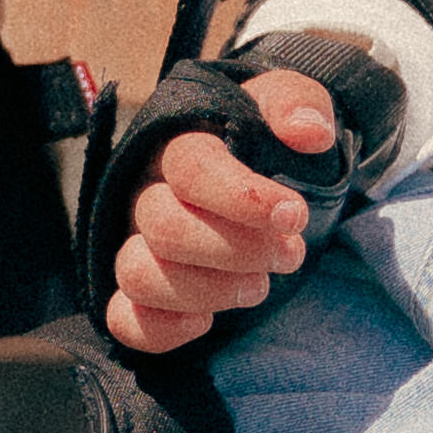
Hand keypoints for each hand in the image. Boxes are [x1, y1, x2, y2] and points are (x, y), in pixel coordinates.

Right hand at [98, 72, 345, 352]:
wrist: (261, 176)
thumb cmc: (267, 140)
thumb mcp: (289, 106)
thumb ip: (298, 103)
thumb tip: (308, 133)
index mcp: (180, 145)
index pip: (189, 168)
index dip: (242, 197)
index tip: (293, 213)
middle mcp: (148, 195)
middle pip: (164, 227)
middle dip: (238, 249)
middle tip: (290, 254)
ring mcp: (138, 245)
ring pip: (139, 275)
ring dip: (208, 290)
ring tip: (259, 286)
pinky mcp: (141, 294)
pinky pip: (125, 320)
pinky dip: (164, 329)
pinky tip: (207, 321)